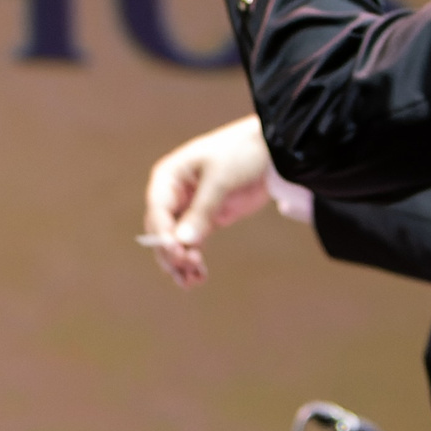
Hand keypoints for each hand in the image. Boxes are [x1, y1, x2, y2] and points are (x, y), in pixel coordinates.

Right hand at [143, 116, 275, 288]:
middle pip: (162, 231)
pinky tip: (198, 277)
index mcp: (168, 177)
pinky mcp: (208, 220)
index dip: (163, 235)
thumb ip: (202, 210)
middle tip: (188, 268)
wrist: (273, 149)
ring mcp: (190, 209)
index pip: (158, 211)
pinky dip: (194, 260)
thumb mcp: (221, 178)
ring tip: (193, 281)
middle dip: (172, 253)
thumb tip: (183, 242)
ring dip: (181, 263)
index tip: (177, 253)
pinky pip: (193, 244)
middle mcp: (174, 195)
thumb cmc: (241, 152)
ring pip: (175, 242)